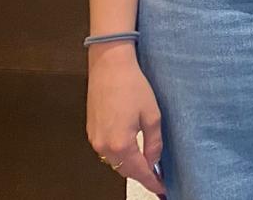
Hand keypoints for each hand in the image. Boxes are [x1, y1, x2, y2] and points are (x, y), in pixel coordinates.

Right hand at [86, 43, 167, 196]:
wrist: (109, 65)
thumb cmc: (132, 86)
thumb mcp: (152, 115)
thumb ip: (154, 142)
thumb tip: (153, 160)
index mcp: (121, 144)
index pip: (139, 172)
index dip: (152, 182)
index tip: (162, 189)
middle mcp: (104, 146)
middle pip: (125, 170)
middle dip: (141, 174)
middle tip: (157, 176)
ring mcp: (94, 139)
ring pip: (115, 161)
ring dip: (130, 164)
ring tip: (147, 162)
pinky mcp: (91, 131)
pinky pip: (107, 150)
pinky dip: (120, 153)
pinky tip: (131, 148)